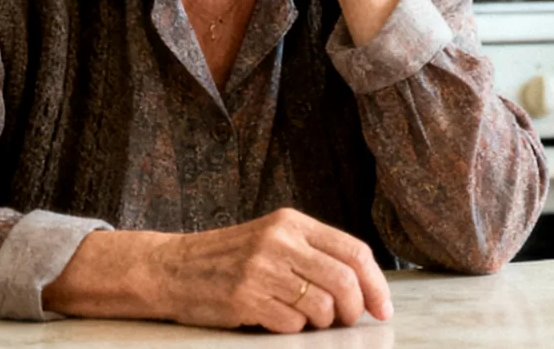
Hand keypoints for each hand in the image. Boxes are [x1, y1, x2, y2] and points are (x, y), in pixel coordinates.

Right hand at [150, 208, 391, 332]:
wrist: (171, 268)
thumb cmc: (228, 258)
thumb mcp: (272, 239)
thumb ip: (312, 253)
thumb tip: (363, 286)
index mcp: (291, 222)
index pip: (354, 251)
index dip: (375, 284)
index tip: (382, 308)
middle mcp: (279, 241)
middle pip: (344, 281)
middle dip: (354, 309)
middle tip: (347, 320)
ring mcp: (261, 270)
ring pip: (321, 307)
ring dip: (321, 323)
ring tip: (304, 318)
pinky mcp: (245, 298)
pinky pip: (292, 325)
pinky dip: (292, 330)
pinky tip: (276, 320)